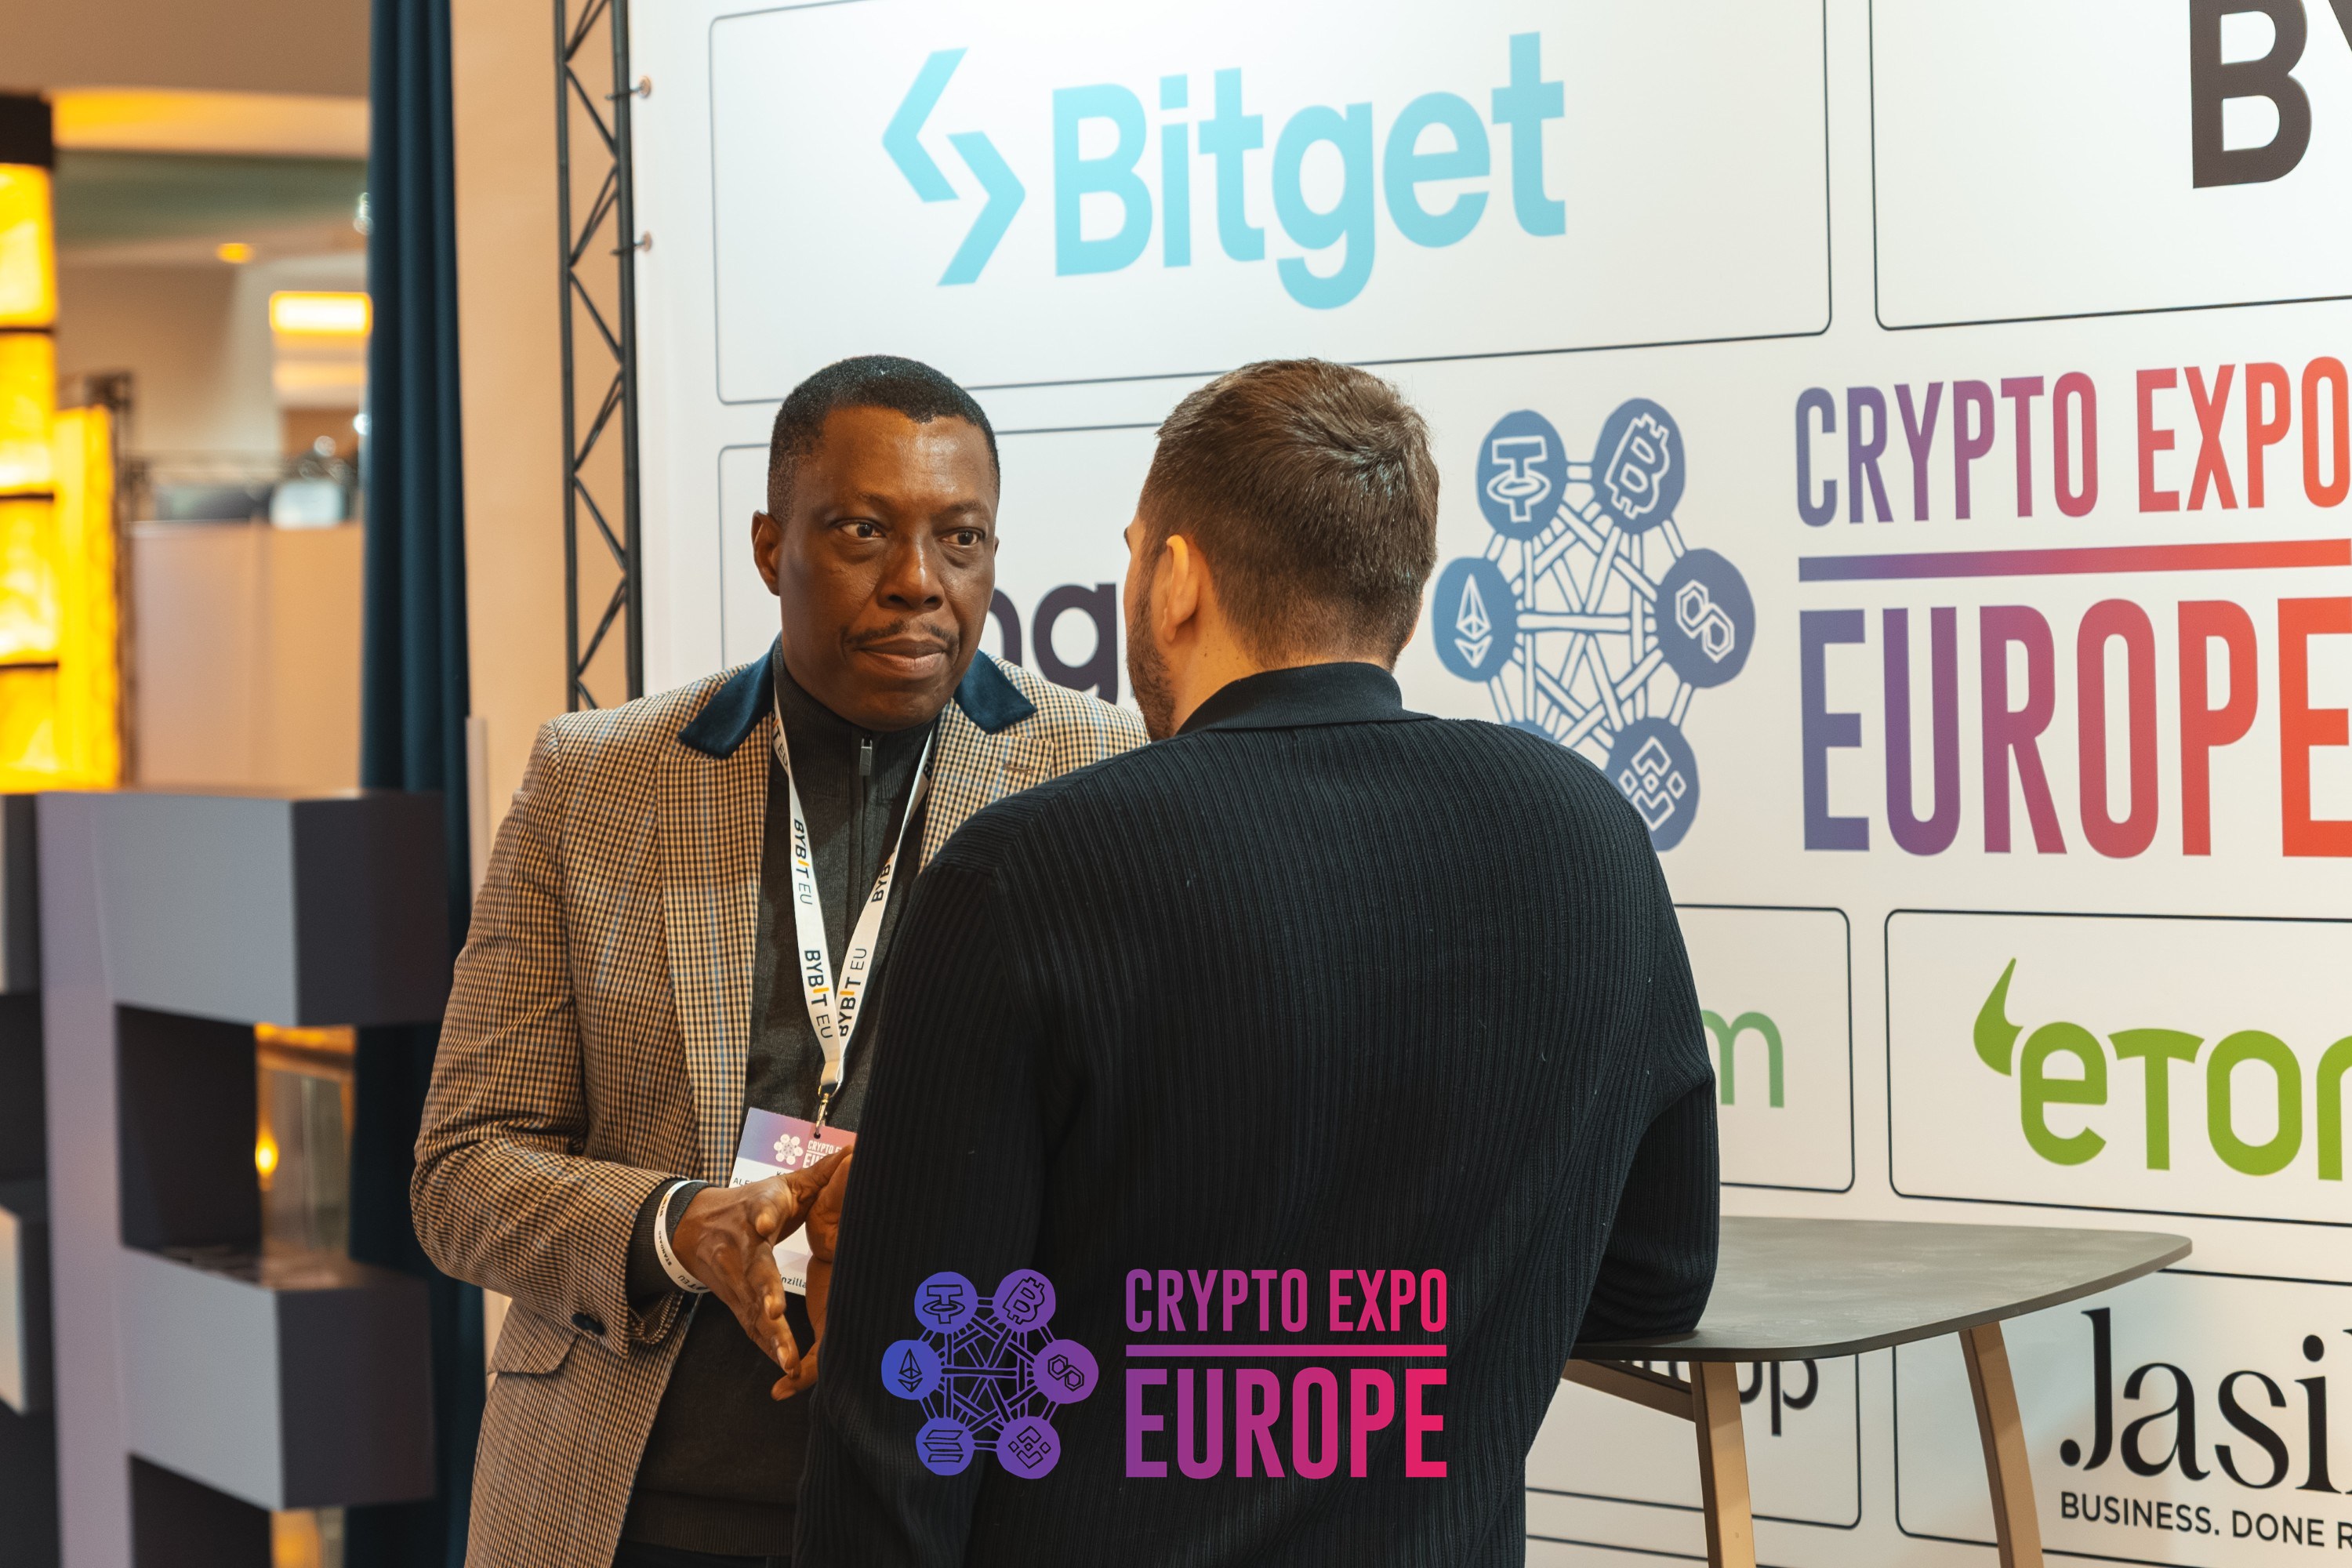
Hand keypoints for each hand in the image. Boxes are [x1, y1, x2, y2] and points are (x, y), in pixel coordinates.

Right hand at [671, 1149, 847, 1387]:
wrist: (693, 1227)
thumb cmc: (750, 1204)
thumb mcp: (782, 1184)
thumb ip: (822, 1173)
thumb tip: (859, 1148)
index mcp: (757, 1210)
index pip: (760, 1210)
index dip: (764, 1215)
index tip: (766, 1224)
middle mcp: (742, 1247)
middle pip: (754, 1270)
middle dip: (765, 1292)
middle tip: (777, 1310)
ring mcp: (735, 1279)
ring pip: (752, 1308)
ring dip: (769, 1334)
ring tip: (789, 1359)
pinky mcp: (735, 1302)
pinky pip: (752, 1327)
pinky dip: (768, 1347)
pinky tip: (786, 1368)